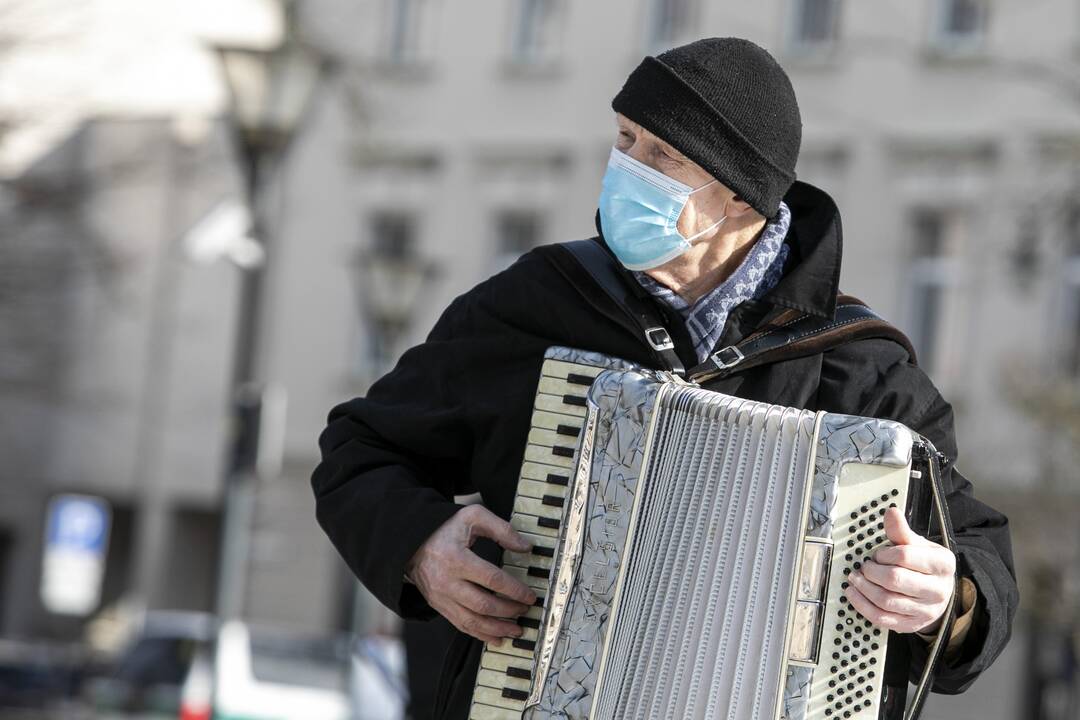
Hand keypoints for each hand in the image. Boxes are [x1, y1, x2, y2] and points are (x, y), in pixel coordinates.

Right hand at [405, 504, 535, 644]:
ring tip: (516, 629)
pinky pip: (461, 625)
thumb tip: (525, 547)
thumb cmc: (444, 528)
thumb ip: (501, 529)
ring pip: (472, 621)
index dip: (514, 590)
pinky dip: (480, 634)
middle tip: (526, 610)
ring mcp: (441, 596)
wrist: (411, 542)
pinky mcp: (439, 605)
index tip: (530, 595)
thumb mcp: (473, 517)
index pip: (491, 580)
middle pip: (483, 604)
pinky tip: (497, 637)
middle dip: (509, 611)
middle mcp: (447, 581)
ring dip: (497, 628)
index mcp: (457, 558)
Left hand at [844, 507, 954, 633]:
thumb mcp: (918, 544)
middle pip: (895, 579)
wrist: (938, 591)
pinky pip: (882, 618)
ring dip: (864, 588)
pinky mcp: (911, 624)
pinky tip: (853, 594)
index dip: (885, 553)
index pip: (905, 556)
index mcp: (943, 564)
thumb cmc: (924, 565)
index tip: (878, 554)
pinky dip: (862, 606)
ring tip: (855, 578)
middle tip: (864, 566)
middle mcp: (938, 589)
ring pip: (887, 601)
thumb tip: (891, 512)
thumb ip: (901, 531)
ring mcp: (926, 610)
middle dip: (872, 571)